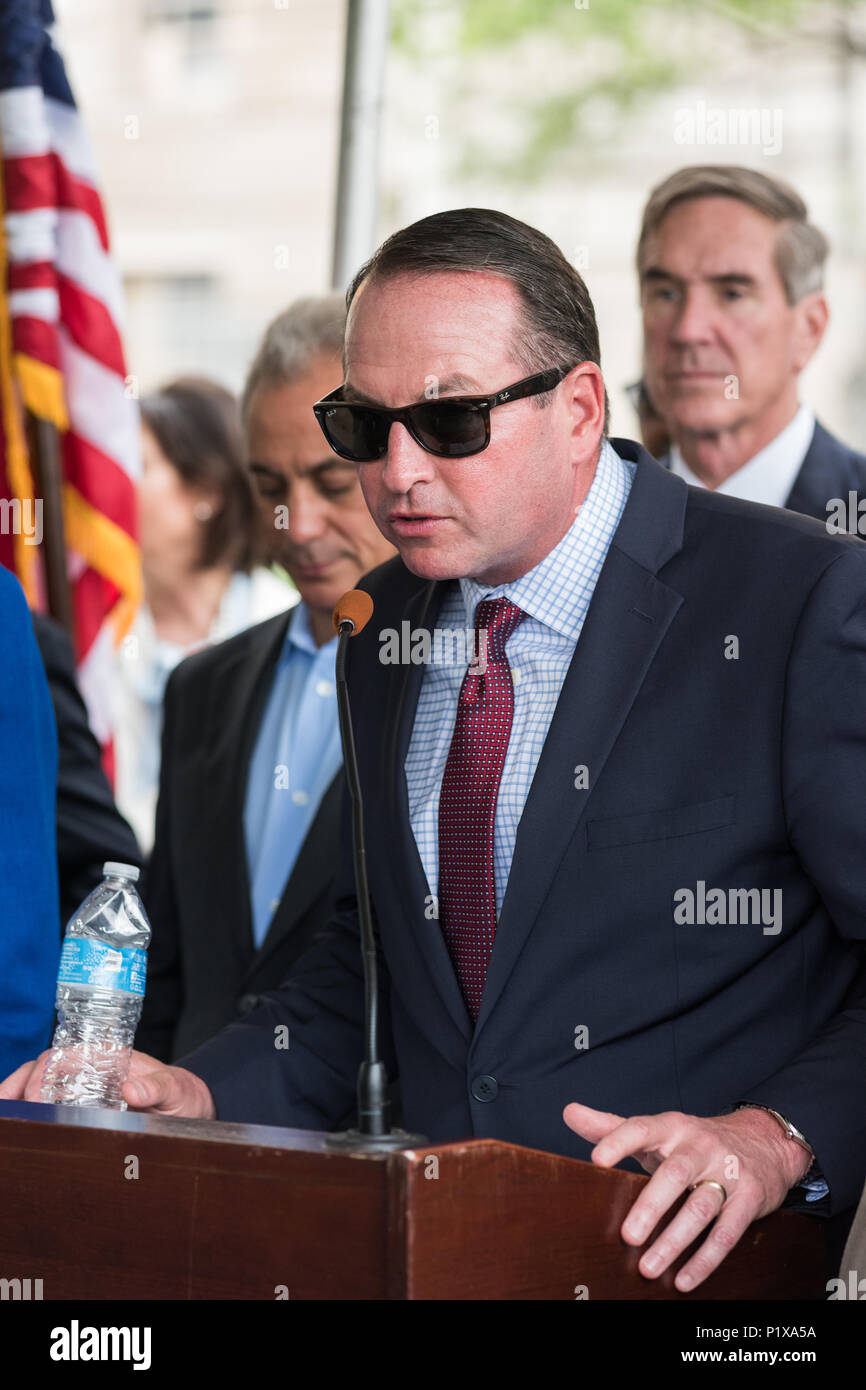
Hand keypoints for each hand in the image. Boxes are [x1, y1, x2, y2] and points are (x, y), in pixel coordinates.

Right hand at [0, 1049, 215, 1119]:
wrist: (192, 1109)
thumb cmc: (183, 1095)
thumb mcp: (178, 1090)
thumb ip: (159, 1088)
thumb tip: (131, 1091)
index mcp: (112, 1058)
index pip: (69, 1055)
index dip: (47, 1073)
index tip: (37, 1098)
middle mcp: (95, 1069)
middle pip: (47, 1067)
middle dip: (21, 1083)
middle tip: (6, 1106)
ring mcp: (87, 1089)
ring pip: (43, 1085)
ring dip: (21, 1096)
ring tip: (7, 1116)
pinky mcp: (86, 1109)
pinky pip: (53, 1106)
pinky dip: (33, 1111)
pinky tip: (23, 1124)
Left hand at [563, 1101, 811, 1291]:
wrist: (763, 1142)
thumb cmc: (695, 1142)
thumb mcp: (658, 1131)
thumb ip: (612, 1127)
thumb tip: (569, 1113)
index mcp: (672, 1128)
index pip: (642, 1128)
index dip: (619, 1141)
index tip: (597, 1160)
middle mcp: (700, 1146)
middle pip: (676, 1173)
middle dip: (651, 1205)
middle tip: (627, 1236)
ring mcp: (728, 1172)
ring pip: (701, 1207)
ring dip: (675, 1241)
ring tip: (648, 1267)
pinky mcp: (749, 1198)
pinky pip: (727, 1232)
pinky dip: (705, 1259)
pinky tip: (683, 1279)